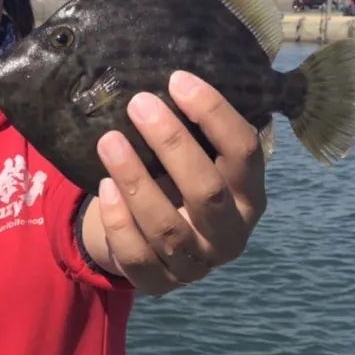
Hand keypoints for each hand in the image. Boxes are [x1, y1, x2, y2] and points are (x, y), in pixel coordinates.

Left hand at [89, 71, 266, 295]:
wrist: (155, 241)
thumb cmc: (178, 183)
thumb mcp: (199, 158)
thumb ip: (196, 128)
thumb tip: (169, 70)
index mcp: (251, 195)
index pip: (244, 151)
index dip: (214, 113)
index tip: (178, 79)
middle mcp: (231, 233)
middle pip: (207, 190)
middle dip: (171, 144)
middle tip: (138, 104)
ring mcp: (197, 264)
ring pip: (167, 227)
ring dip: (135, 180)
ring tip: (108, 141)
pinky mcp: (160, 283)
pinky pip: (138, 257)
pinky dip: (119, 222)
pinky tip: (104, 189)